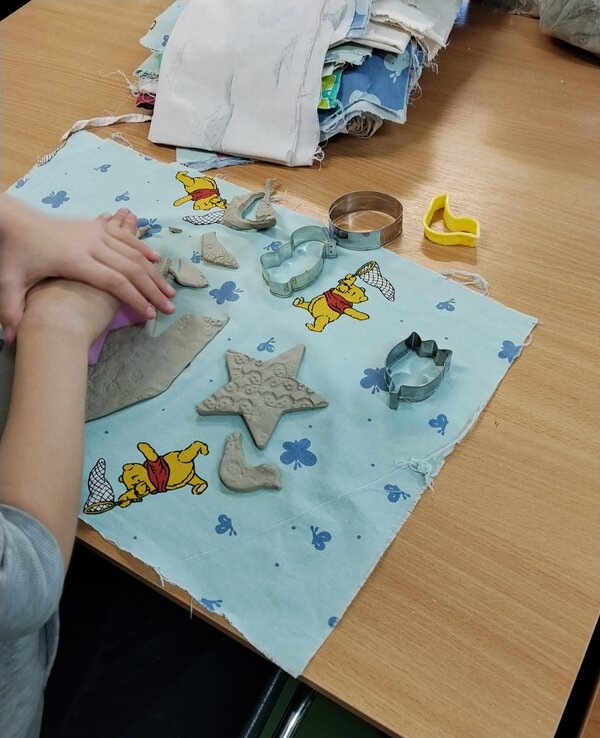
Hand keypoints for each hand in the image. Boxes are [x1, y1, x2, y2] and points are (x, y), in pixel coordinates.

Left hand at [0, 195, 175, 341]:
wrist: (11, 218)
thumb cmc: (14, 252)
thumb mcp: (9, 281)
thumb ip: (11, 310)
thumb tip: (9, 339)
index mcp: (74, 259)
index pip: (113, 281)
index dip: (134, 298)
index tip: (150, 314)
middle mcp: (90, 244)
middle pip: (130, 268)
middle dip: (152, 290)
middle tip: (169, 308)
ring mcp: (94, 232)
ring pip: (132, 252)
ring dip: (153, 272)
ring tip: (169, 290)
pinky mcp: (94, 226)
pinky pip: (125, 236)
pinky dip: (143, 247)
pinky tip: (156, 259)